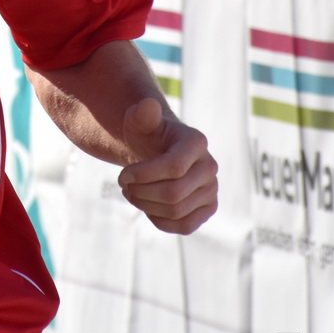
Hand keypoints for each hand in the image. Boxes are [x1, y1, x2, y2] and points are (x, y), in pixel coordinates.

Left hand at [115, 98, 216, 233]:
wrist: (159, 152)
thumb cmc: (148, 135)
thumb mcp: (140, 121)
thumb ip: (142, 113)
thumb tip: (148, 106)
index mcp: (196, 142)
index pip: (173, 167)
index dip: (142, 175)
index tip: (122, 176)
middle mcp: (210, 167)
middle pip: (174, 193)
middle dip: (141, 193)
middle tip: (124, 186)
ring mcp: (212, 189)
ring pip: (176, 211)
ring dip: (146, 206)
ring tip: (132, 193)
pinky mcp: (208, 209)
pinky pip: (184, 226)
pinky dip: (160, 220)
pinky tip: (147, 206)